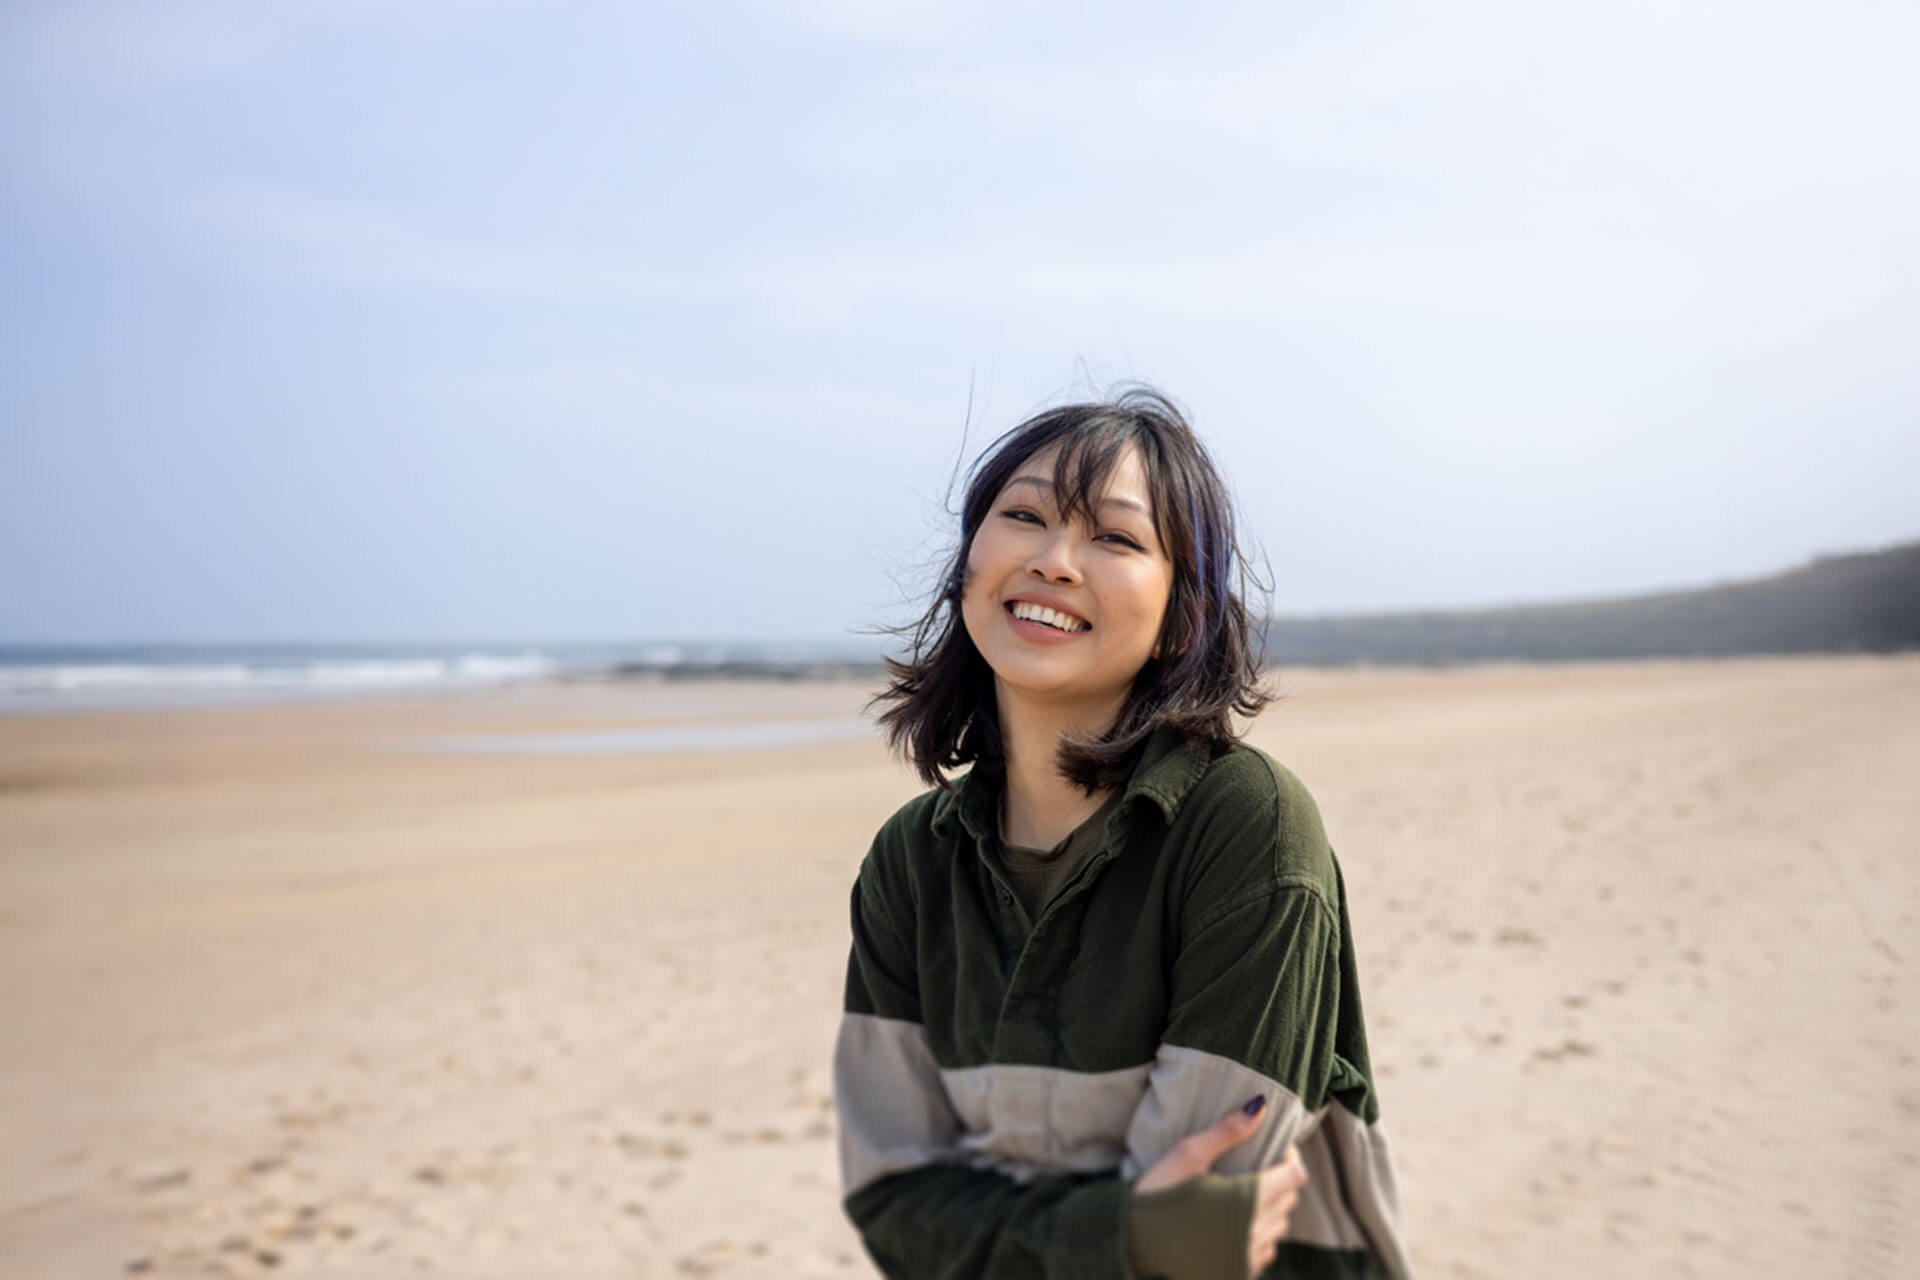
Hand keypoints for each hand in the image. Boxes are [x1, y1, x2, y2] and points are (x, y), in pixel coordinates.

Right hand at [1135, 1096, 1308, 1276]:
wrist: (1131, 1242)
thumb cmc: (1156, 1194)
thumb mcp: (1187, 1154)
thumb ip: (1227, 1131)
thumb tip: (1260, 1106)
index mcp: (1247, 1199)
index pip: (1295, 1175)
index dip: (1289, 1157)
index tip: (1273, 1147)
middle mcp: (1255, 1231)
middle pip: (1290, 1200)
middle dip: (1280, 1179)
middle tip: (1257, 1165)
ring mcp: (1247, 1256)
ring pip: (1279, 1227)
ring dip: (1271, 1208)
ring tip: (1245, 1193)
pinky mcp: (1237, 1271)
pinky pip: (1264, 1252)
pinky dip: (1259, 1235)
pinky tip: (1235, 1224)